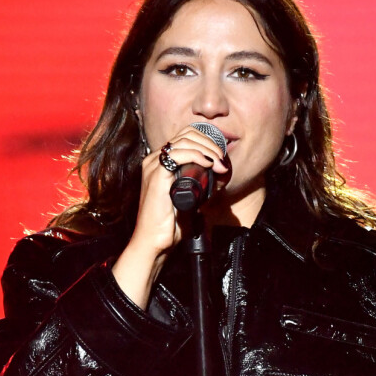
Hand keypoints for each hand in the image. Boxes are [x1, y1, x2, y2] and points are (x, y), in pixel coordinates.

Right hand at [112, 125, 227, 307]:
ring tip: (219, 163)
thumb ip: (200, 184)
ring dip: (207, 149)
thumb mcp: (190, 197)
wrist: (154, 241)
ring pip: (184, 141)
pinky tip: (208, 164)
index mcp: (160, 162)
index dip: (206, 141)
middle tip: (222, 159)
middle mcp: (154, 160)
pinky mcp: (156, 175)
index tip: (221, 156)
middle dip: (209, 143)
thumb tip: (221, 174)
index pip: (185, 136)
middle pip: (186, 134)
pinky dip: (197, 155)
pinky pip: (179, 154)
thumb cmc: (169, 223)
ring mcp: (153, 166)